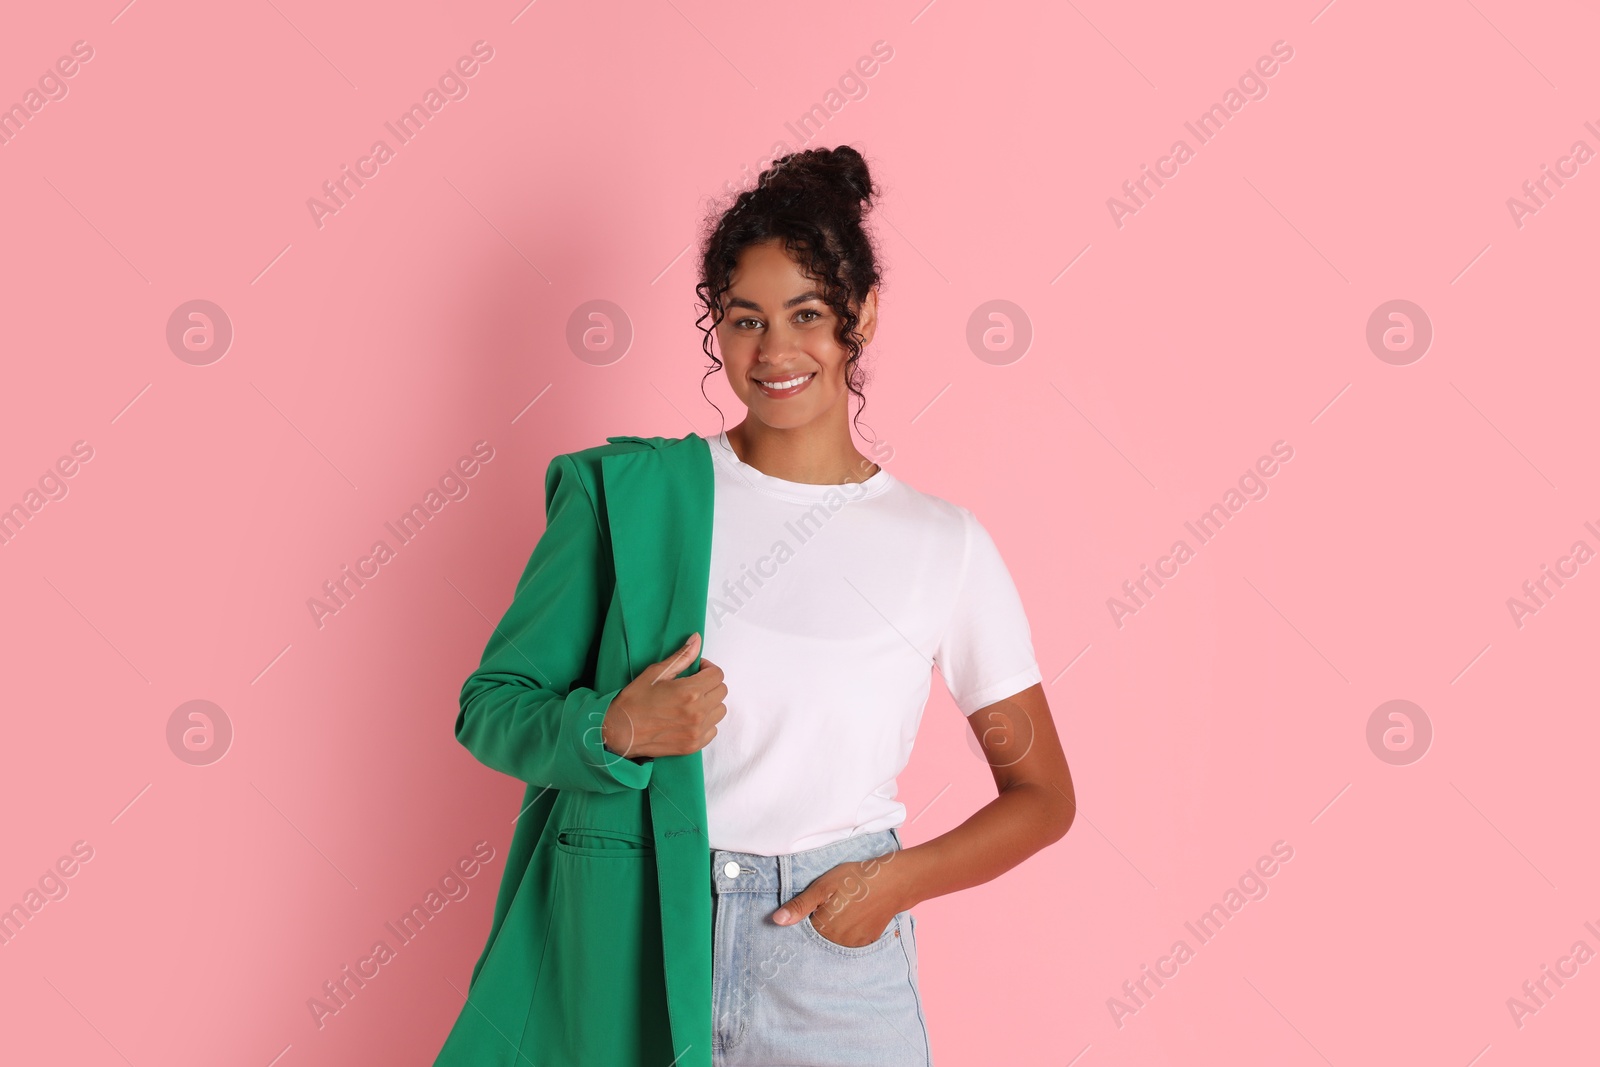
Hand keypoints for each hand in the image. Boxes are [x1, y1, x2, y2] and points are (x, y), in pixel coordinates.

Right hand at [601, 632, 726, 759]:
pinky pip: (713, 730)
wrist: (619, 731)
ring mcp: (696, 731)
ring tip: (692, 702)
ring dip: (710, 703)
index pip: (717, 675)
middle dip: (709, 684)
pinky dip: (706, 723)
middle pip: (722, 691)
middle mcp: (697, 712)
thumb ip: (681, 657)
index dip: (708, 669)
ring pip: (720, 711)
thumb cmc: (634, 701)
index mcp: (689, 692)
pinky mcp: (693, 745)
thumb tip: (696, 640)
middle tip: (693, 684)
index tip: (697, 670)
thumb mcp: (655, 673)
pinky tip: (690, 718)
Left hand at [771, 854, 905, 947]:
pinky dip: (848, 932)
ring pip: (834, 941)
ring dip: (834, 930)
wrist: (893, 882)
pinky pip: (850, 942)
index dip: (804, 920)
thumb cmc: (856, 879)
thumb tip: (776, 921)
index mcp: (823, 929)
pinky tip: (853, 916)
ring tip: (843, 909)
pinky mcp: (867, 942)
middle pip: (819, 938)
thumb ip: (800, 905)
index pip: (803, 933)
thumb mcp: (823, 886)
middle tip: (832, 905)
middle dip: (819, 925)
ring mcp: (854, 944)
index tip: (811, 909)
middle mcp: (837, 943)